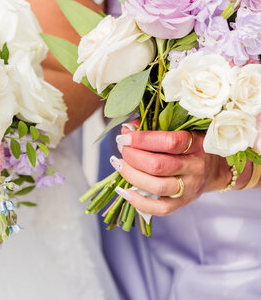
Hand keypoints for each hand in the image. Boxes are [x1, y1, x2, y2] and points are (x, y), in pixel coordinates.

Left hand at [110, 122, 233, 215]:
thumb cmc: (192, 145)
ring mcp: (190, 187)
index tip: (125, 136)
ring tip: (119, 164)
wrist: (217, 169)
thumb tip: (127, 129)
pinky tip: (124, 191)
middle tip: (122, 148)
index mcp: (197, 144)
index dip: (142, 139)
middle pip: (158, 165)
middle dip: (132, 156)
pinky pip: (160, 208)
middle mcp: (195, 167)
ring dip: (131, 175)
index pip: (168, 142)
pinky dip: (139, 202)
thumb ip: (154, 126)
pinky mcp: (183, 203)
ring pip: (157, 186)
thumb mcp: (181, 129)